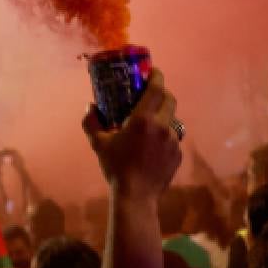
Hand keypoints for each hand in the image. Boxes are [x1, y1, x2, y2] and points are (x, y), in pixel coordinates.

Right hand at [81, 68, 181, 200]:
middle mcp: (163, 126)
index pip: (156, 89)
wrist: (136, 197)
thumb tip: (89, 107)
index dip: (156, 76)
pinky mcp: (178, 155)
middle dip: (162, 92)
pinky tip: (154, 146)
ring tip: (151, 123)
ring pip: (173, 120)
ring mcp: (173, 141)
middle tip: (152, 93)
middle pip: (170, 100)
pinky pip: (173, 138)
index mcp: (144, 119)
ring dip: (164, 116)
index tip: (153, 71)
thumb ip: (91, 122)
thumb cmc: (116, 168)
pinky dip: (165, 136)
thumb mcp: (99, 144)